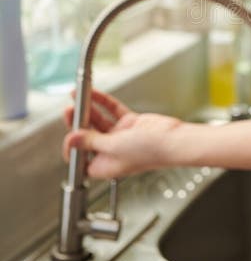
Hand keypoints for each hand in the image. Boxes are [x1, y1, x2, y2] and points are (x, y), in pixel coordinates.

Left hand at [63, 88, 181, 178]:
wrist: (173, 141)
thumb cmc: (149, 152)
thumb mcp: (112, 147)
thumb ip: (91, 141)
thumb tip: (72, 139)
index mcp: (105, 165)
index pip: (80, 158)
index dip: (72, 146)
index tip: (69, 134)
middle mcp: (111, 152)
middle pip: (88, 136)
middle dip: (77, 123)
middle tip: (69, 110)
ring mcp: (121, 137)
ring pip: (99, 121)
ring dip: (88, 109)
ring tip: (77, 98)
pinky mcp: (130, 124)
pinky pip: (113, 112)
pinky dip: (103, 103)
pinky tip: (95, 95)